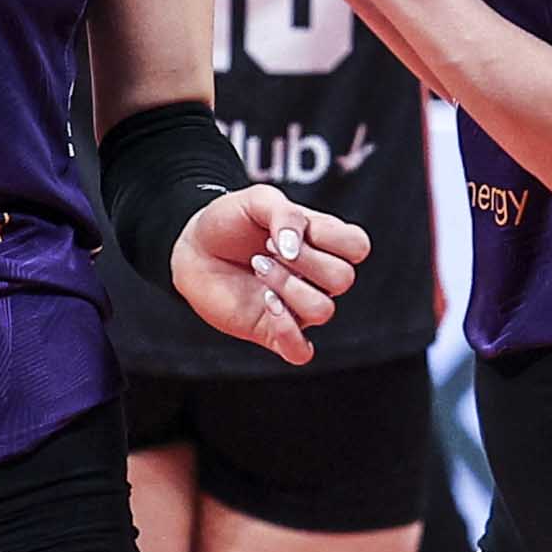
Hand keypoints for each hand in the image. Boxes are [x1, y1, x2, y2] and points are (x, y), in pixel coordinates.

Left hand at [170, 182, 363, 364]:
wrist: (193, 248)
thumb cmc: (230, 221)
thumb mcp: (257, 200)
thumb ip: (285, 213)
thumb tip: (294, 248)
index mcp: (324, 244)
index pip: (357, 246)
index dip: (329, 237)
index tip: (287, 228)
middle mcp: (317, 279)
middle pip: (343, 279)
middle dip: (303, 260)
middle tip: (267, 247)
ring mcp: (297, 308)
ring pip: (323, 309)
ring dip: (287, 285)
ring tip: (258, 267)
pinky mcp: (273, 333)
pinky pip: (301, 351)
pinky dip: (289, 332)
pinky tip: (267, 304)